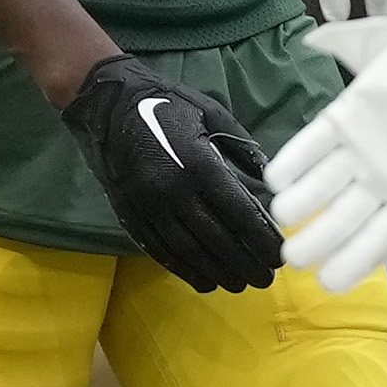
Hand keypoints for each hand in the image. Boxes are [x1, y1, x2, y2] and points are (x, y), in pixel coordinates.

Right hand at [62, 55, 288, 292]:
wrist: (105, 103)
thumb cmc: (166, 103)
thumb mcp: (212, 113)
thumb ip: (242, 146)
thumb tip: (271, 179)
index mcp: (198, 164)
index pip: (238, 211)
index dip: (261, 238)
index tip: (280, 255)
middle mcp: (172, 191)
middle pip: (216, 238)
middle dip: (245, 262)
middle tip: (267, 279)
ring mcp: (148, 206)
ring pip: (188, 250)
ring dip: (217, 271)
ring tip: (241, 284)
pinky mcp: (129, 214)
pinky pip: (160, 250)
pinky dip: (183, 269)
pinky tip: (204, 281)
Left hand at [266, 18, 386, 290]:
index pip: (380, 238)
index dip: (355, 261)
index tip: (330, 281)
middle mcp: (379, 179)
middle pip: (343, 217)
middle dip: (318, 238)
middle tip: (295, 256)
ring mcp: (359, 149)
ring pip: (322, 184)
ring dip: (301, 201)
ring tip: (283, 215)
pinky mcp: (345, 117)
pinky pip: (314, 143)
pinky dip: (295, 159)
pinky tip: (277, 178)